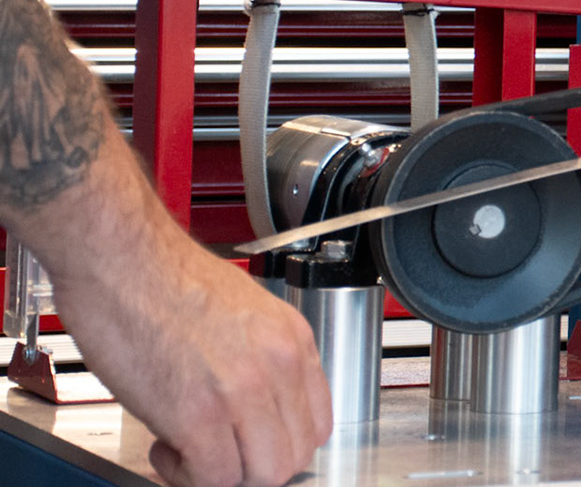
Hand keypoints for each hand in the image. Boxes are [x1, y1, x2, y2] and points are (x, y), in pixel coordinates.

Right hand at [49, 188, 331, 486]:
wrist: (121, 256)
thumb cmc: (164, 276)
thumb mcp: (243, 312)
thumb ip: (261, 359)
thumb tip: (257, 405)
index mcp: (292, 340)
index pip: (318, 423)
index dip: (280, 443)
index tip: (251, 443)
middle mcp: (278, 365)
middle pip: (293, 455)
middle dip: (252, 465)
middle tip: (216, 450)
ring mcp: (242, 391)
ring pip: (261, 474)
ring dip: (221, 474)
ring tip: (188, 447)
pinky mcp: (198, 414)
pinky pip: (213, 476)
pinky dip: (186, 474)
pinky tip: (166, 445)